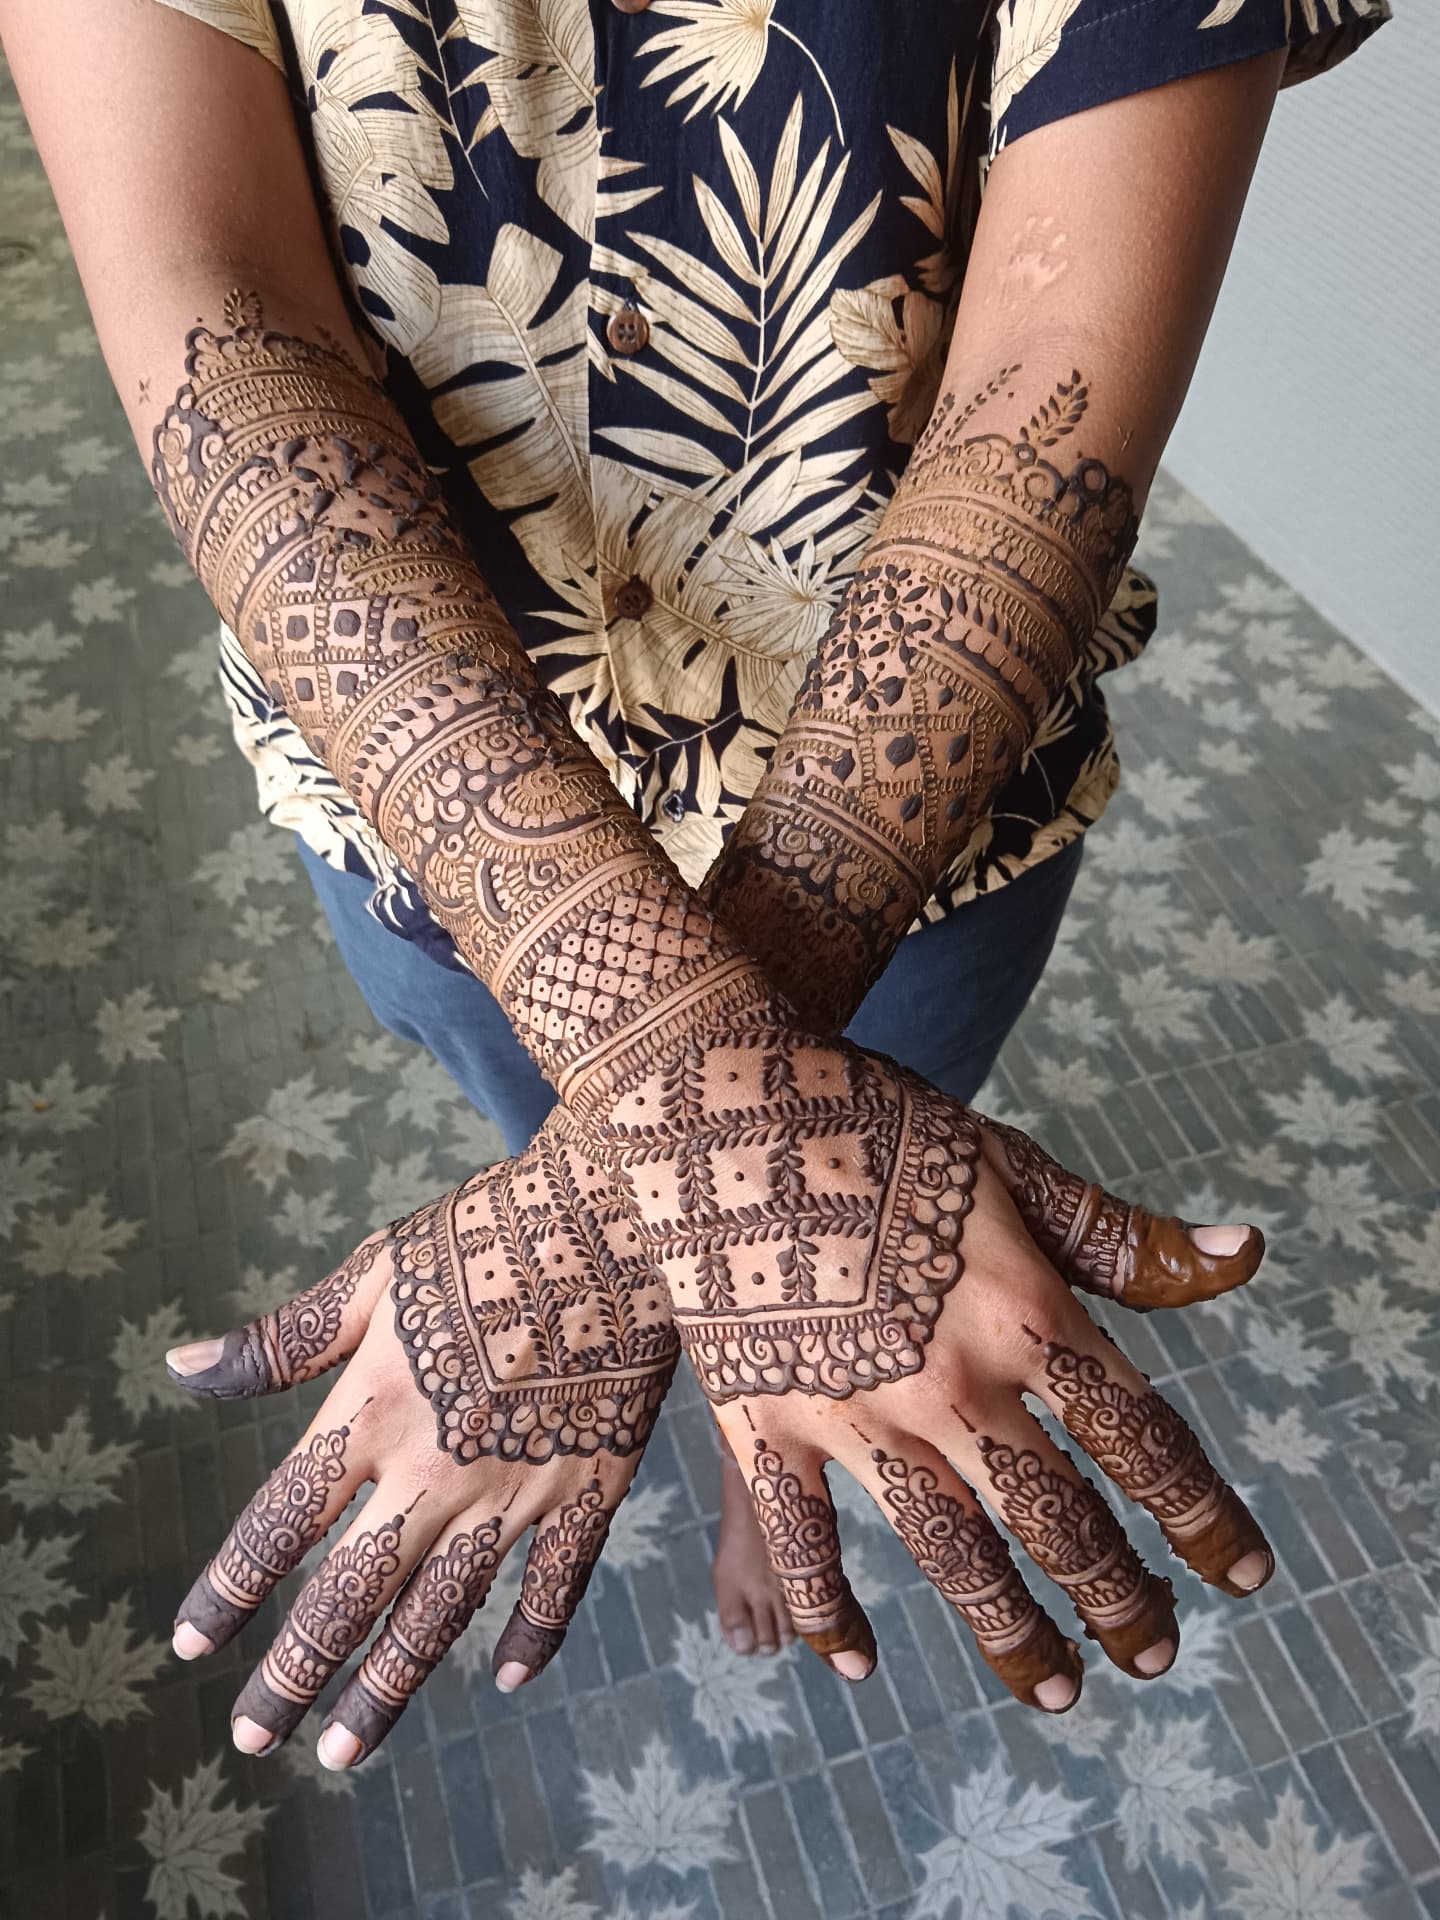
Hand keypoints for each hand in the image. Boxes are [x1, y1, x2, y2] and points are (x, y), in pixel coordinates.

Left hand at [165, 1110, 675, 1767]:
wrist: (619, 1217)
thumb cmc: (490, 1230)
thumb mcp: (375, 1271)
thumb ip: (283, 1339)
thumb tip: (181, 1369)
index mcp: (376, 1407)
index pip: (282, 1521)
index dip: (230, 1588)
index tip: (191, 1643)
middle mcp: (437, 1466)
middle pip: (351, 1594)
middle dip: (295, 1674)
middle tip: (254, 1736)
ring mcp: (518, 1487)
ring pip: (441, 1613)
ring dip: (386, 1688)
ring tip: (343, 1751)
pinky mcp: (592, 1487)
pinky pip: (559, 1586)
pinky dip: (533, 1638)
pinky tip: (506, 1678)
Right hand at [589, 1026, 1271, 1710]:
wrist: (724, 1107)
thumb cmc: (875, 1122)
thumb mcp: (1008, 1165)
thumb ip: (1115, 1233)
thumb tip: (1239, 1258)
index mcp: (1024, 1313)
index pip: (1143, 1441)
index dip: (1204, 1516)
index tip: (1241, 1572)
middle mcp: (953, 1382)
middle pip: (1061, 1520)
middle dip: (1120, 1598)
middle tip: (1152, 1650)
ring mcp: (856, 1414)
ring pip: (953, 1556)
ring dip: (1010, 1631)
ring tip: (1054, 1689)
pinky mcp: (764, 1423)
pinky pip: (804, 1544)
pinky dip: (828, 1612)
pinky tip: (856, 1664)